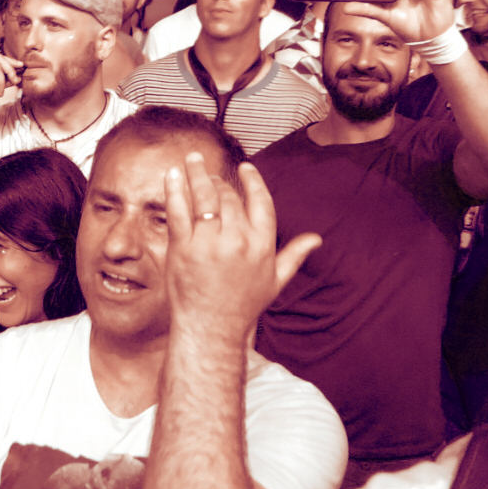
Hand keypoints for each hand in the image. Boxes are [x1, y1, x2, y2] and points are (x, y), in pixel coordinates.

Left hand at [162, 154, 319, 333]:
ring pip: (203, 198)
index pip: (260, 201)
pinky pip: (178, 211)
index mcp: (262, 245)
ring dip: (197, 174)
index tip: (245, 167)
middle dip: (218, 181)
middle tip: (210, 174)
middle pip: (228, 198)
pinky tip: (172, 176)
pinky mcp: (183, 248)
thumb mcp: (275, 281)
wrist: (211, 328)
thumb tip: (316, 239)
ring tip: (191, 160)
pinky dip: (174, 190)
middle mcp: (237, 241)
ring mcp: (209, 243)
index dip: (253, 181)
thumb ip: (294, 256)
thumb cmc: (243, 305)